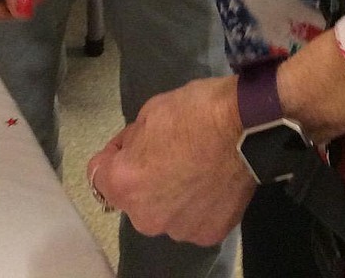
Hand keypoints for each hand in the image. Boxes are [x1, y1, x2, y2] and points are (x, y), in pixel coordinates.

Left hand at [87, 78, 253, 246]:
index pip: (99, 175)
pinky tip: (211, 180)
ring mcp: (178, 230)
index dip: (114, 153)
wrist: (246, 126)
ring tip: (195, 167)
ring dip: (171, 194)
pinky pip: (193, 218)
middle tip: (168, 152)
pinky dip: (198, 204)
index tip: (132, 142)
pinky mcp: (208, 233)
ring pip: (165, 211)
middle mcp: (146, 217)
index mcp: (125, 184)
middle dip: (144, 177)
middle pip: (134, 197)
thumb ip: (132, 141)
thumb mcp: (149, 112)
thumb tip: (131, 153)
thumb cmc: (195, 112)